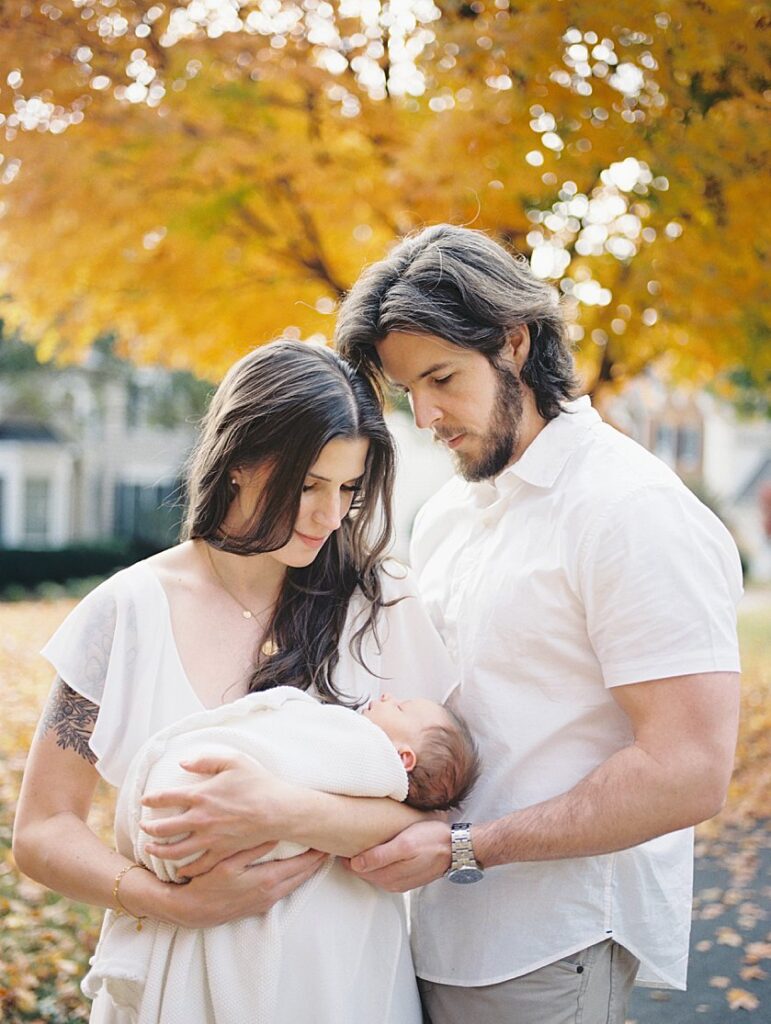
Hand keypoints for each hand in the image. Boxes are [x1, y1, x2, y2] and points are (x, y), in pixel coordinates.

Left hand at [141, 752, 296, 875]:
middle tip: (142, 827)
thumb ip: (205, 760)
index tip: (144, 801)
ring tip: (150, 849)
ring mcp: (209, 838)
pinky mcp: (221, 852)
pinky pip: (198, 865)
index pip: (166, 798)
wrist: (277, 810)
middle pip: (164, 828)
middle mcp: (199, 819)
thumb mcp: (233, 760)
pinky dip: (185, 870)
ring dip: (159, 850)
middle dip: (149, 828)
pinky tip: (179, 871)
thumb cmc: (257, 782)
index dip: (151, 799)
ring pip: (175, 850)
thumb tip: (183, 762)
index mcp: (200, 795)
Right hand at [162, 847, 327, 927]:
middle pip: (303, 875)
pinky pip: (286, 889)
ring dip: (307, 869)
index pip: (301, 865)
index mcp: (268, 880)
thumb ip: (253, 848)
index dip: (316, 853)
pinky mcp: (260, 906)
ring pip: (296, 883)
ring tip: (318, 855)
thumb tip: (276, 834)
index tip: (327, 840)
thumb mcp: (228, 862)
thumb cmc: (208, 885)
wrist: (193, 912)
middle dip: (317, 860)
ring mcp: (267, 902)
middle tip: (328, 844)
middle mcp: (272, 893)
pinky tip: (295, 869)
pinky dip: (295, 877)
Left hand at [345, 820, 450, 892]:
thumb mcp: (405, 844)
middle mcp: (392, 883)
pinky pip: (386, 871)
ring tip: (357, 842)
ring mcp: (400, 881)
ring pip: (375, 873)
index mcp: (389, 877)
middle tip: (344, 839)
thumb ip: (380, 856)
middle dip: (354, 860)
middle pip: (365, 872)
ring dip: (366, 861)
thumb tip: (356, 865)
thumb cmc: (432, 840)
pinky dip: (378, 863)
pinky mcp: (407, 876)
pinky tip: (378, 850)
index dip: (347, 856)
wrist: (456, 847)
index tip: (340, 841)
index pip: (358, 870)